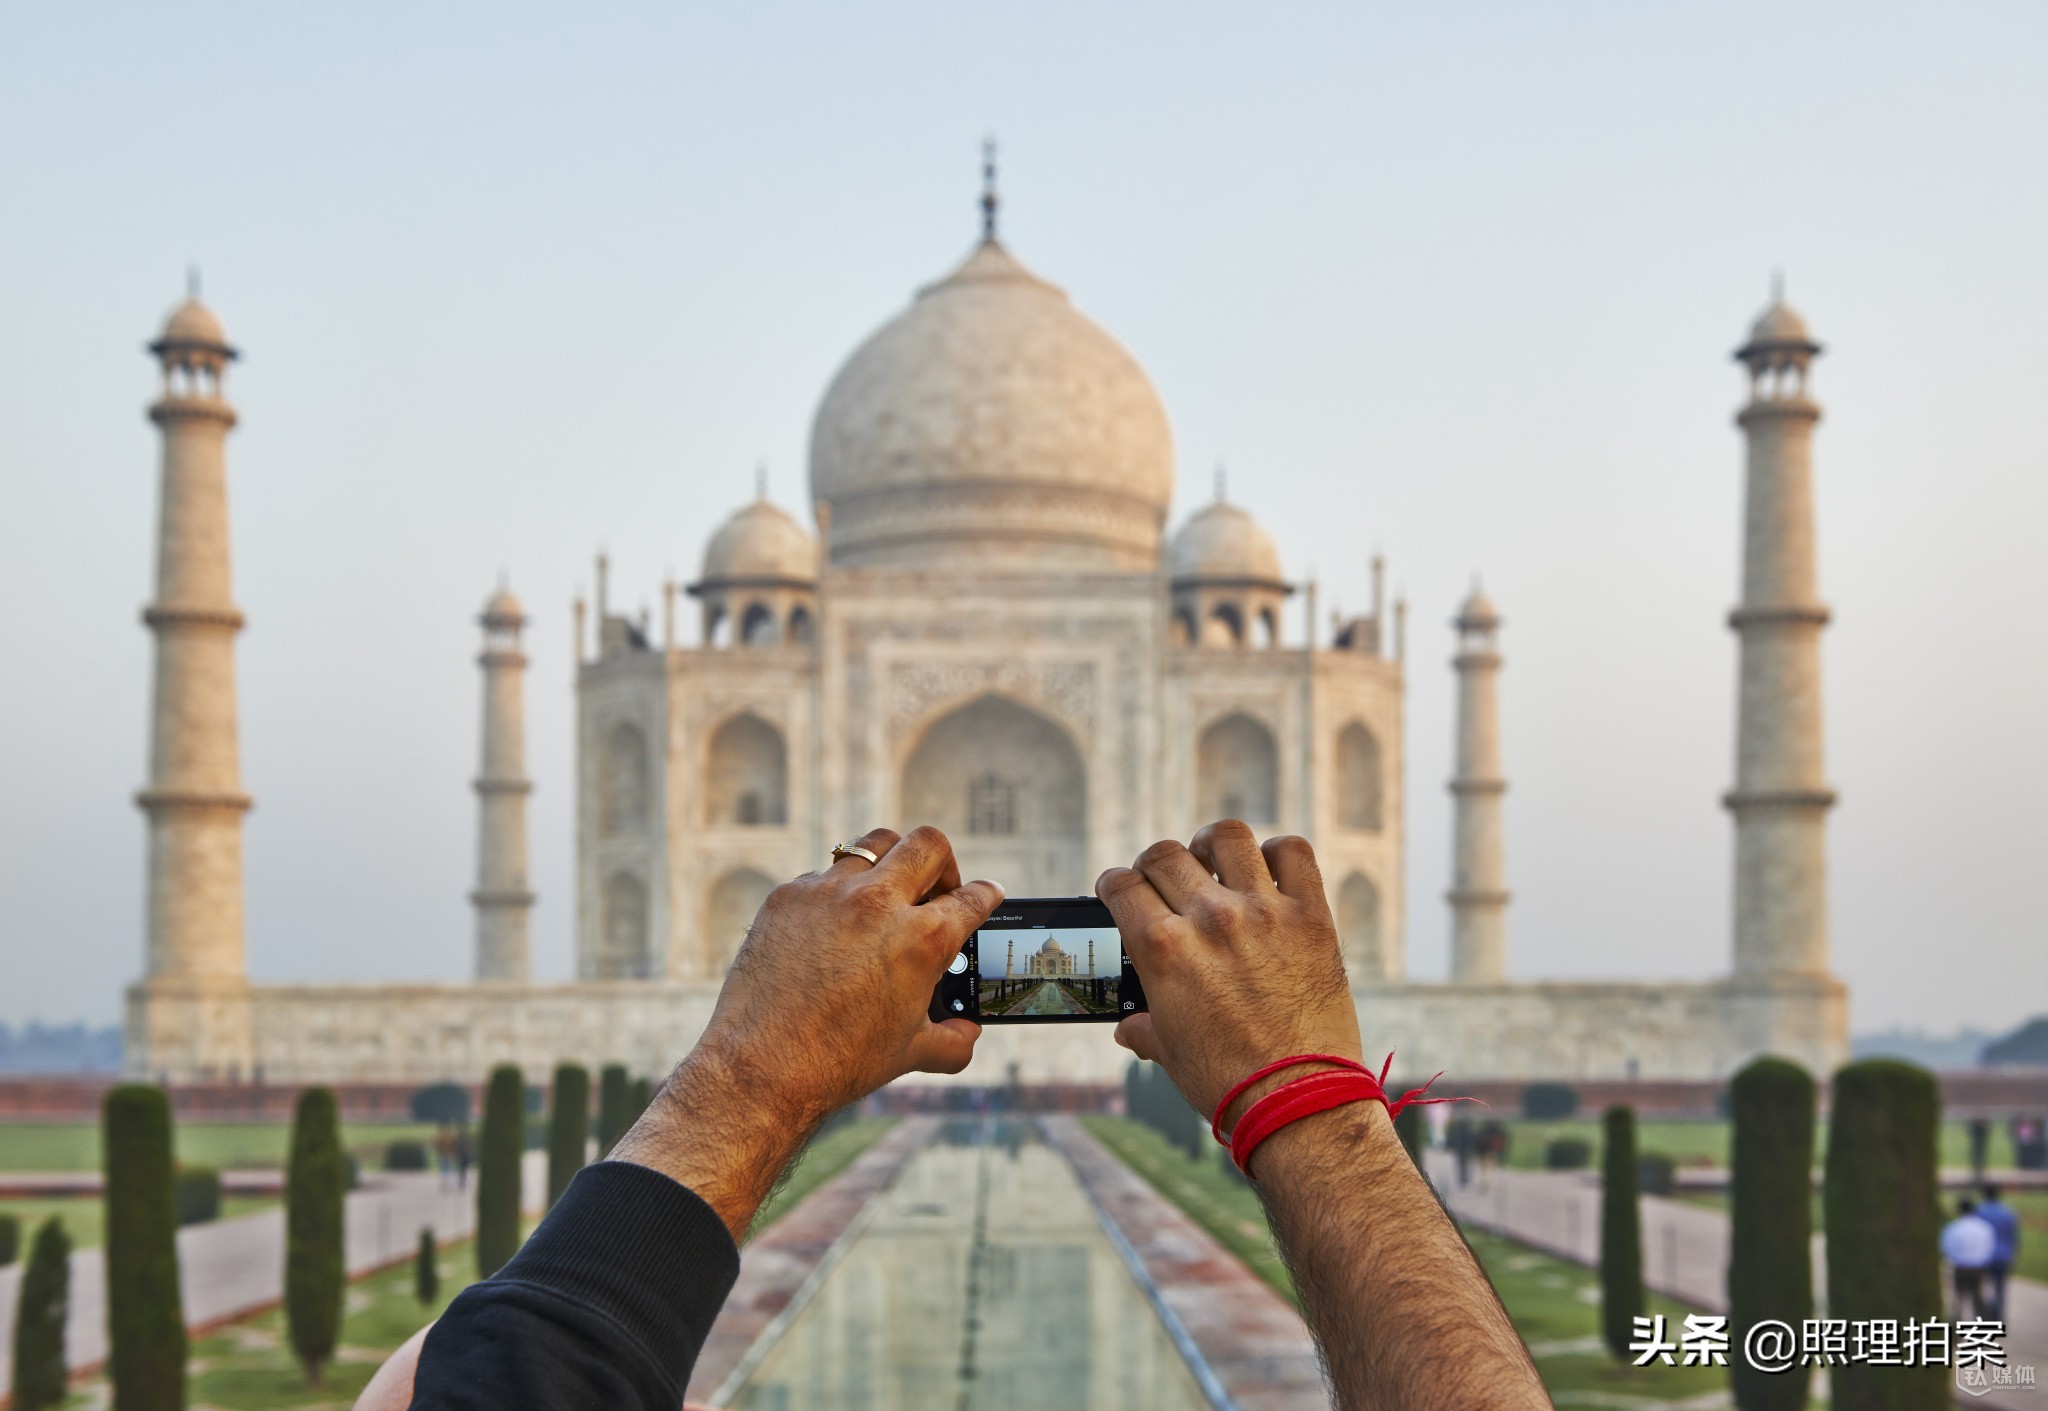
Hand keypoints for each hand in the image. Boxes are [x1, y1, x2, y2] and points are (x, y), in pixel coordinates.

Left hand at [613, 826, 1000, 1237]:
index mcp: (923, 940)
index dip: (987, 895)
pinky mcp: (788, 896)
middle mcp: (880, 904)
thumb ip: (953, 1041)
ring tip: (888, 892)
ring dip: (891, 864)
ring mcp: (830, 893)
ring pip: (874, 845)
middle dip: (944, 865)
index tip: (988, 893)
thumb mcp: (911, 1053)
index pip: (973, 899)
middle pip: (930, 845)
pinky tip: (833, 925)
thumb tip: (967, 1034)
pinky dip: (838, 894)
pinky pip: (824, 876)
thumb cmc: (841, 1062)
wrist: (762, 1068)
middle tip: (937, 892)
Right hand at [1096, 821, 1360, 1126]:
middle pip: (1165, 856)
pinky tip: (1268, 870)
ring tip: (1212, 861)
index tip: (1118, 889)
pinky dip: (1276, 853)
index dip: (1113, 884)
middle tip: (1163, 882)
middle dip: (1154, 866)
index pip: (1122, 886)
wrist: (1298, 1101)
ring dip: (1210, 845)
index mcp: (1163, 950)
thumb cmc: (1228, 1082)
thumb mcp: (1169, 1053)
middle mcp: (1209, 919)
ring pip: (1226, 837)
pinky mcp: (1311, 916)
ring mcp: (1263, 912)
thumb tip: (1128, 1029)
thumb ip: (1144, 1028)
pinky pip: (1292, 854)